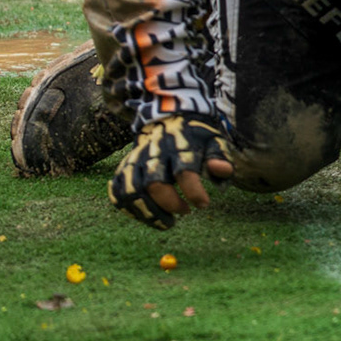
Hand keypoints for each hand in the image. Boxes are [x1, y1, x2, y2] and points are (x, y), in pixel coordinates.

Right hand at [109, 115, 234, 229]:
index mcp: (180, 147)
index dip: (194, 192)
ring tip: (166, 222)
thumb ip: (220, 157)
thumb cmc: (194, 137)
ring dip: (148, 212)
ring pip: (132, 191)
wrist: (167, 118)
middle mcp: (154, 154)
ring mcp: (135, 161)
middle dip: (169, 204)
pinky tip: (146, 214)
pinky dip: (129, 208)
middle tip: (185, 212)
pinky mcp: (123, 168)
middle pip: (154, 184)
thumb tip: (223, 170)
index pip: (184, 172)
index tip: (203, 204)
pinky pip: (118, 191)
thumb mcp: (213, 141)